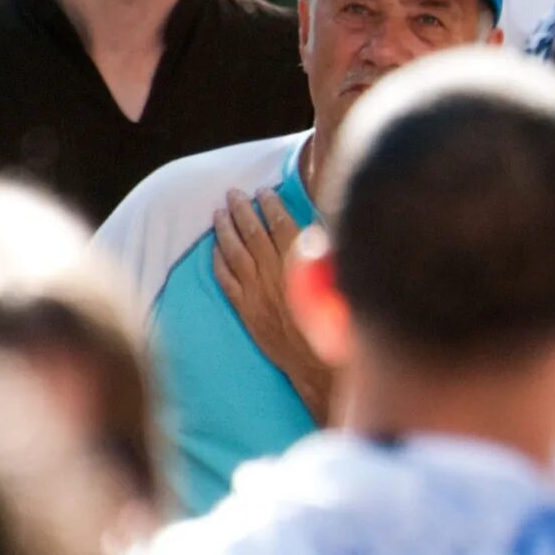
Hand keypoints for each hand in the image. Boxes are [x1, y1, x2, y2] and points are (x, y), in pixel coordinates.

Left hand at [214, 190, 334, 422]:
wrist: (320, 363)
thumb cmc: (340, 321)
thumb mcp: (340, 279)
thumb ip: (328, 251)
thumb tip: (318, 225)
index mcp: (300, 263)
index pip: (280, 223)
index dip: (270, 204)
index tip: (264, 190)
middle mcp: (275, 274)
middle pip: (253, 233)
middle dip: (241, 209)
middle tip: (233, 193)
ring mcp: (257, 292)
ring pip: (235, 254)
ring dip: (225, 230)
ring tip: (218, 212)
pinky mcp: (246, 311)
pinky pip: (226, 282)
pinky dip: (218, 262)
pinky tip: (214, 249)